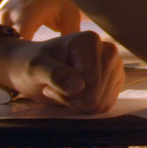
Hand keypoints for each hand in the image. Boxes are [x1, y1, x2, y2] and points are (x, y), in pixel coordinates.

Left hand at [0, 31, 123, 113]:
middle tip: (55, 88)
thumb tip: (78, 87)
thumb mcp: (34, 67)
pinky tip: (75, 94)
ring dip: (78, 104)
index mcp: (90, 41)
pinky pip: (106, 105)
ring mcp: (114, 66)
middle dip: (73, 100)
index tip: (49, 84)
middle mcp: (108, 50)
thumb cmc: (31, 65)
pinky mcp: (115, 81)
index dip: (67, 93)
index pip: (91, 82)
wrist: (34, 68)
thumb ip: (54, 74)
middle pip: (96, 94)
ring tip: (64, 90)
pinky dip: (87, 106)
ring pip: (102, 103)